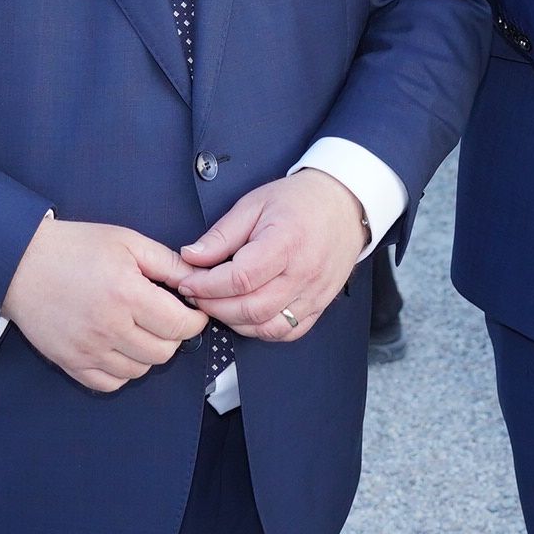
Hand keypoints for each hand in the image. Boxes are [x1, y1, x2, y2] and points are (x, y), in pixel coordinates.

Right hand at [0, 214, 205, 392]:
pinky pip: (110, 383)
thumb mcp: (127, 242)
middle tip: (163, 318)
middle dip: (173, 336)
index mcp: (126, 294)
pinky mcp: (70, 363)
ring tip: (138, 330)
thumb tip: (198, 281)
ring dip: (148, 354)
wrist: (20, 263)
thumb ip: (168, 263)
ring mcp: (88, 349)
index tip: (192, 312)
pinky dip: (121, 371)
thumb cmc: (73, 248)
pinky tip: (118, 347)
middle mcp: (109, 327)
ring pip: (140, 371)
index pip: (180, 326)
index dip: (195, 320)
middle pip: (164, 352)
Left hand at [177, 169, 369, 342]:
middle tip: (196, 295)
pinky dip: (262, 330)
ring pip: (268, 327)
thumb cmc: (301, 200)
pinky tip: (246, 316)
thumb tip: (191, 257)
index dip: (207, 286)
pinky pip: (288, 332)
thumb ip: (222, 235)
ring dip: (235, 322)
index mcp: (286, 242)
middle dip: (215, 307)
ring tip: (218, 305)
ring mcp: (315, 293)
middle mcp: (303, 273)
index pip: (240, 278)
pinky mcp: (320, 304)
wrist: (344, 204)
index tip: (188, 282)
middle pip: (251, 308)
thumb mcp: (254, 204)